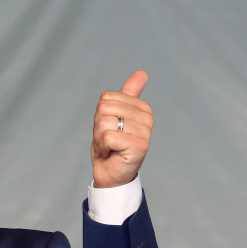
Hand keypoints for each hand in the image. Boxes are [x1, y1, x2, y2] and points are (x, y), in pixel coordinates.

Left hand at [91, 70, 152, 187]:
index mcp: (143, 108)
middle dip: (99, 126)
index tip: (110, 129)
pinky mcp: (139, 146)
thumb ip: (129, 94)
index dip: (100, 114)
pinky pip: (108, 136)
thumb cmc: (112, 146)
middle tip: (108, 140)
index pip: (107, 97)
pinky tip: (112, 154)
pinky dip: (104, 147)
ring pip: (105, 123)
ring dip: (100, 138)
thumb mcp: (115, 116)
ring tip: (110, 147)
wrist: (111, 174)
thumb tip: (142, 73)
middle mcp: (147, 118)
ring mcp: (145, 133)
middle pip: (105, 108)